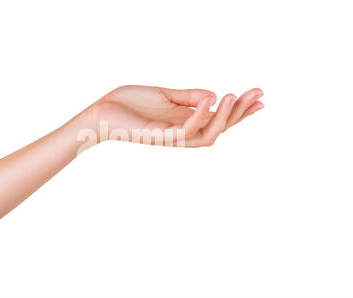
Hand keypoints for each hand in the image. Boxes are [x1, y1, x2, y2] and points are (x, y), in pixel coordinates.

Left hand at [89, 85, 263, 146]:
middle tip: (259, 95)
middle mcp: (182, 133)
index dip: (240, 110)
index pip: (218, 118)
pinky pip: (185, 131)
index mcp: (185, 122)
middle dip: (240, 113)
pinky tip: (209, 99)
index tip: (260, 97)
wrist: (102, 112)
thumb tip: (214, 95)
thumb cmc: (131, 104)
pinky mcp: (159, 137)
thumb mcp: (166, 95)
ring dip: (225, 117)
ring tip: (236, 96)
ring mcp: (172, 137)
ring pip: (208, 135)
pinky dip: (199, 116)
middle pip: (220, 129)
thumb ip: (189, 96)